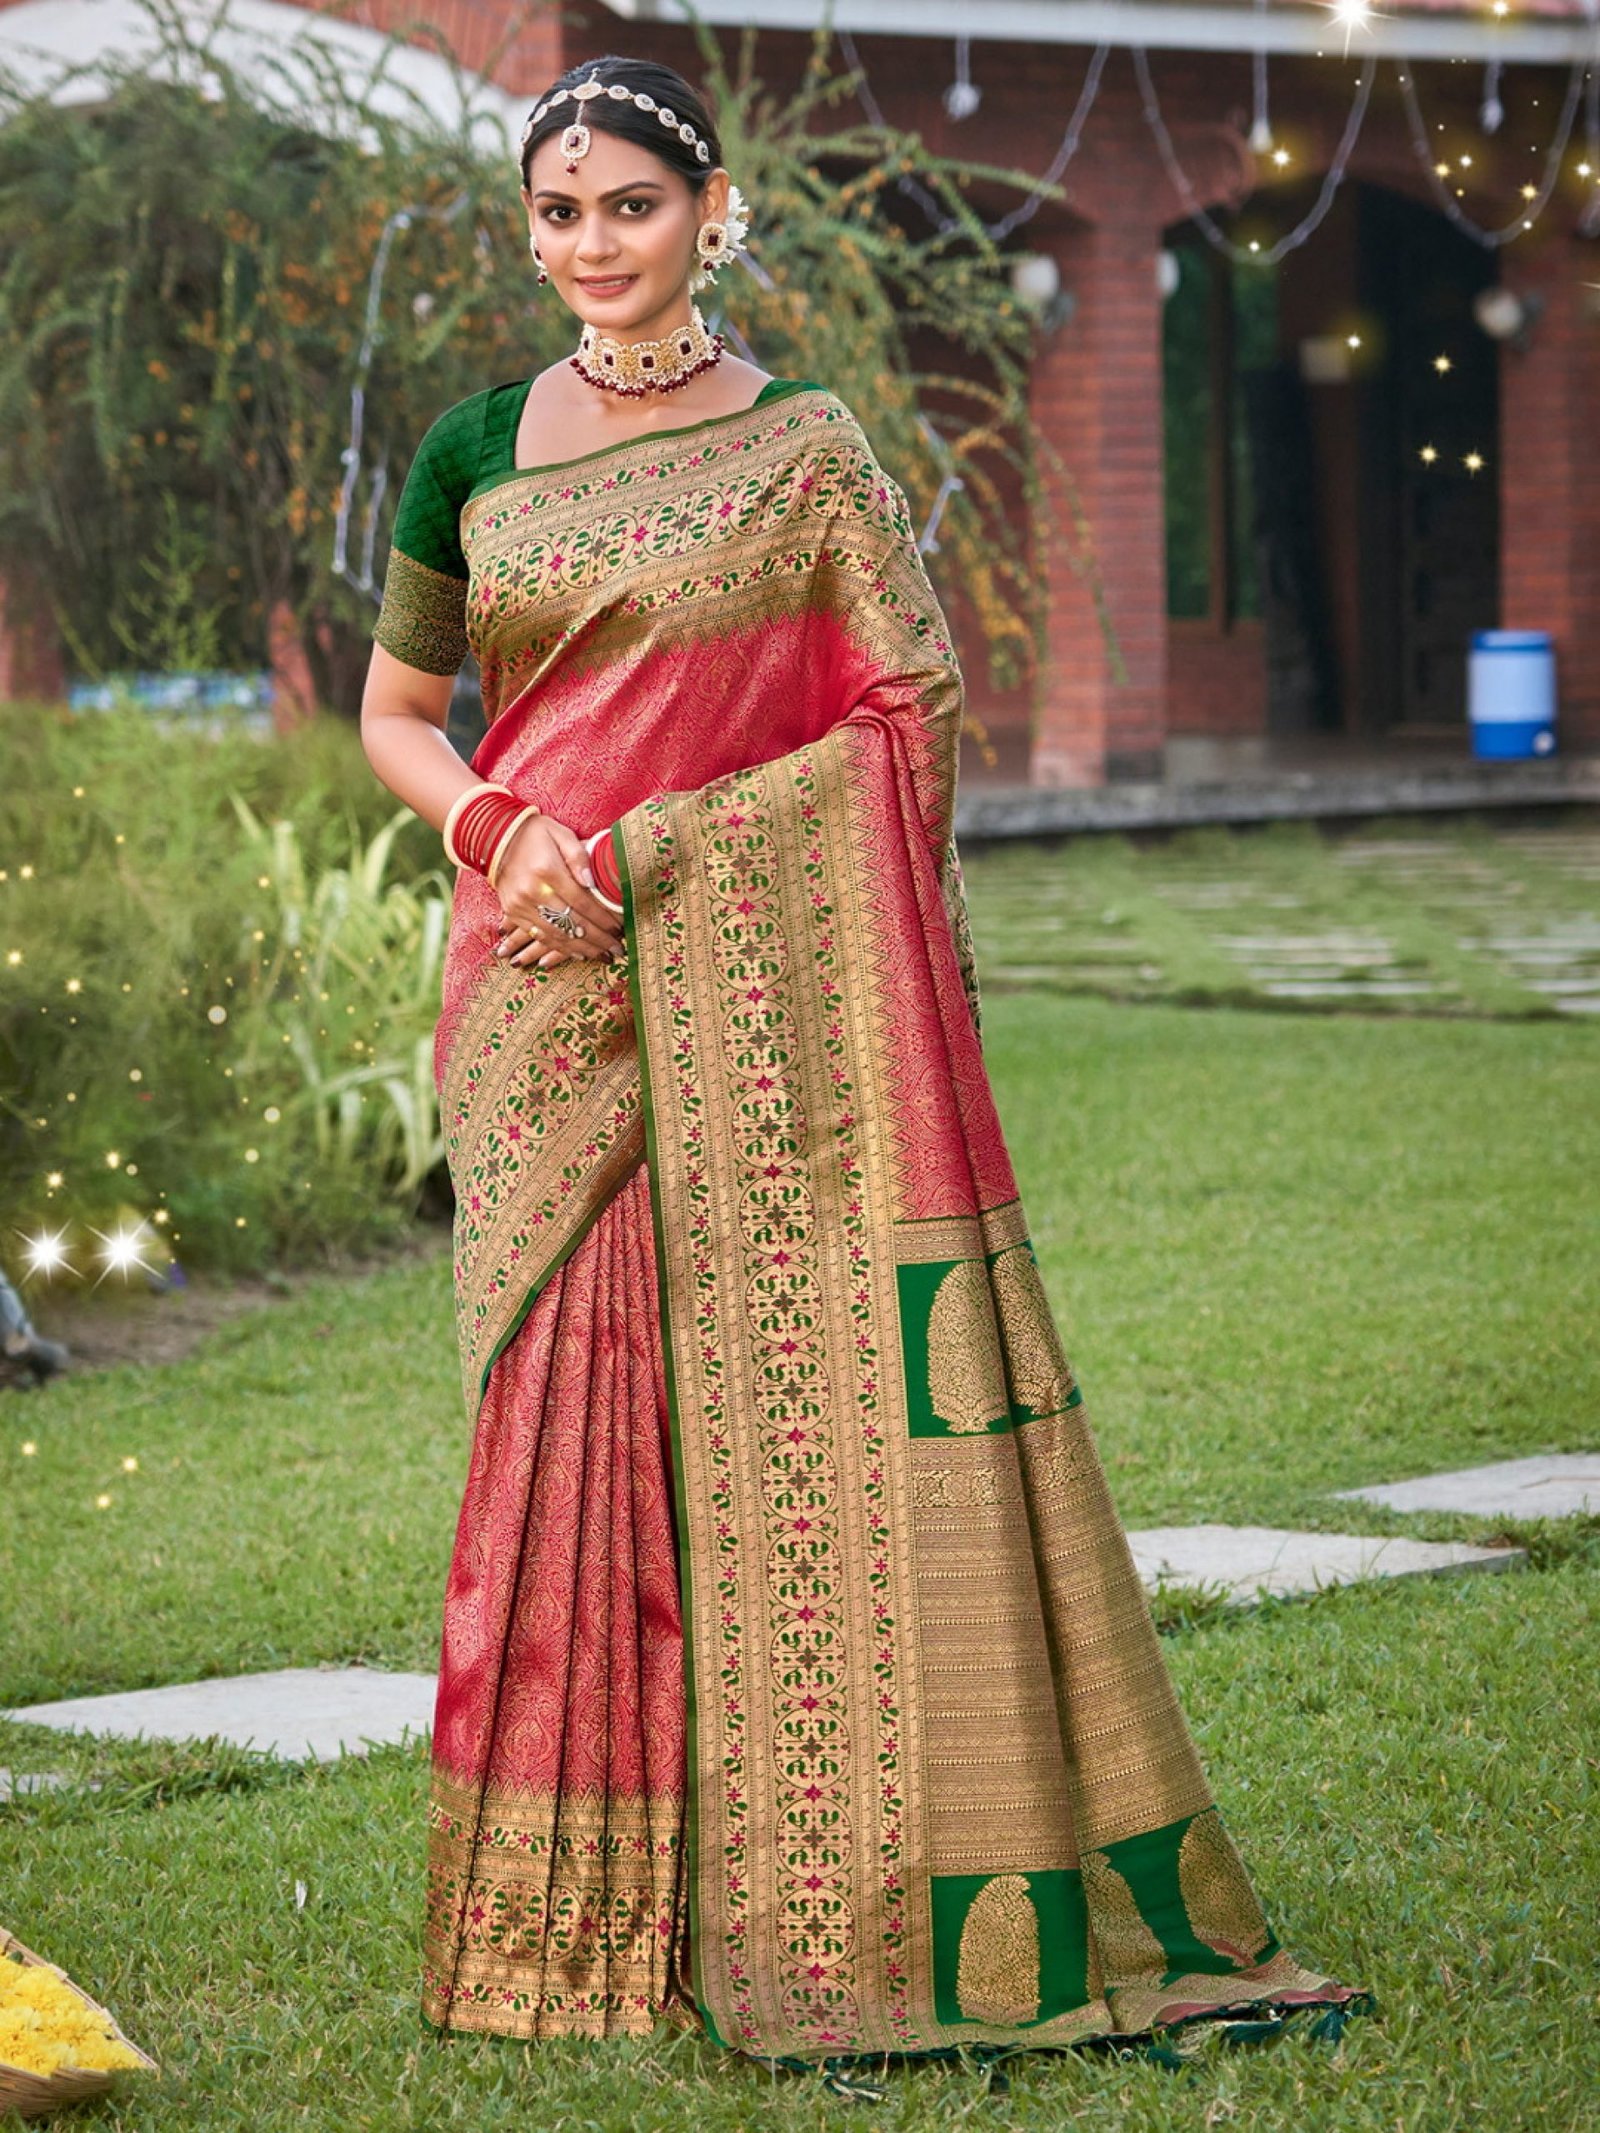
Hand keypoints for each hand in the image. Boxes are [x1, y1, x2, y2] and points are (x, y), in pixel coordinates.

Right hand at [492, 813, 621, 967]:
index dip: (602, 918)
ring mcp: (520, 905)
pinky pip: (539, 936)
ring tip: (602, 956)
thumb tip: (593, 882)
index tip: (618, 929)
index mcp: (547, 871)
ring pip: (556, 935)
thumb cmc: (536, 834)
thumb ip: (579, 856)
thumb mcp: (561, 834)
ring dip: (582, 948)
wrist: (496, 838)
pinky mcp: (513, 913)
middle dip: (598, 939)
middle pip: (571, 923)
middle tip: (617, 949)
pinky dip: (560, 948)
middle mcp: (532, 892)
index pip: (582, 902)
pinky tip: (577, 953)